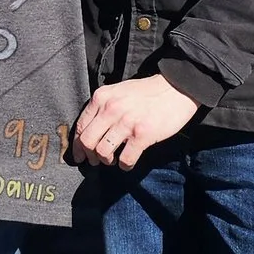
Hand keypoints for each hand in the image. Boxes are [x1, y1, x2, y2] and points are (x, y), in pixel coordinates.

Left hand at [73, 75, 200, 169]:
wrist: (176, 88)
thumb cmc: (147, 92)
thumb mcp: (118, 91)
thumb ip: (103, 107)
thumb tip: (90, 131)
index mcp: (102, 97)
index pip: (81, 126)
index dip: (77, 145)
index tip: (80, 155)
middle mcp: (110, 109)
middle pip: (87, 141)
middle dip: (89, 156)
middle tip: (95, 161)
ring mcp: (126, 122)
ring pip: (102, 151)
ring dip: (106, 160)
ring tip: (113, 159)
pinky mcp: (142, 134)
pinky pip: (125, 159)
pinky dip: (124, 165)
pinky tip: (128, 162)